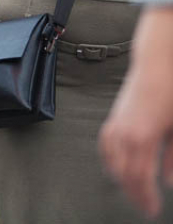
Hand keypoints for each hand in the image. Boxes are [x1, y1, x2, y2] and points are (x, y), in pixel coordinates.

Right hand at [99, 7, 172, 218]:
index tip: (152, 211)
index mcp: (143, 137)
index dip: (145, 197)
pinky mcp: (113, 117)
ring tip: (131, 191)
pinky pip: (105, 146)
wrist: (157, 63)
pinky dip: (109, 160)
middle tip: (144, 207)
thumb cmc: (171, 93)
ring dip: (120, 178)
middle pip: (123, 172)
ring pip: (111, 160)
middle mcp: (124, 133)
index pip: (140, 177)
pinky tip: (116, 167)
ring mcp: (116, 123)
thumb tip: (169, 182)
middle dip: (133, 192)